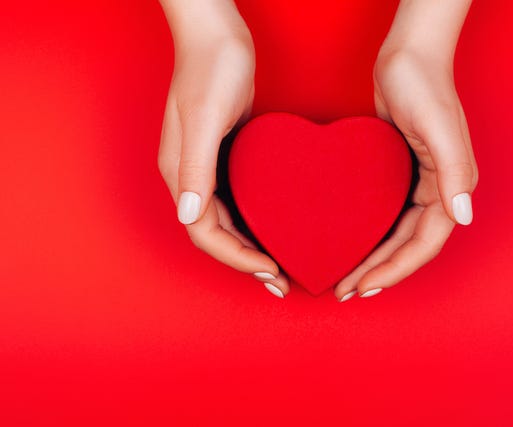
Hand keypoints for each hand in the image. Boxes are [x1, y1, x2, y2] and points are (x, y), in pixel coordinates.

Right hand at [157, 0, 288, 297]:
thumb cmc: (211, 69)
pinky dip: (255, 220)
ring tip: (280, 265)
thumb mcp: (204, 117)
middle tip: (281, 281)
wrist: (218, 34)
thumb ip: (196, 168)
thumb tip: (191, 216)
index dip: (237, 258)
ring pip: (228, 221)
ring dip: (252, 247)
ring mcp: (208, 166)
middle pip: (216, 234)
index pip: (204, 234)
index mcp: (181, 173)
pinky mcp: (226, 154)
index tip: (271, 270)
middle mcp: (191, 176)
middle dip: (246, 262)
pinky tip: (278, 226)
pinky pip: (238, 199)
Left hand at [334, 0, 477, 301]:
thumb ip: (454, 171)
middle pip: (408, 246)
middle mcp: (437, 190)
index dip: (396, 270)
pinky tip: (348, 241)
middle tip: (347, 291)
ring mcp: (417, 183)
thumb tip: (462, 216)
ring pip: (396, 234)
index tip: (365, 287)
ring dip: (374, 259)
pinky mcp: (398, 172)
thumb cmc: (425, 85)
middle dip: (380, 272)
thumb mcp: (439, 126)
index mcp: (450, 187)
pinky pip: (385, 214)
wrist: (408, 56)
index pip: (424, 244)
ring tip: (346, 277)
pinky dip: (369, 233)